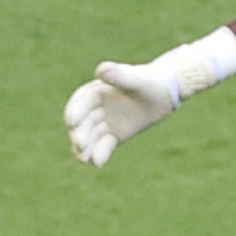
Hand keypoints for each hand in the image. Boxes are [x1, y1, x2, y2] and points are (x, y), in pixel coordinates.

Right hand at [64, 60, 180, 166]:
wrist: (165, 93)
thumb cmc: (150, 81)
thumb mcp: (137, 78)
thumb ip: (120, 75)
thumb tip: (101, 70)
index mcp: (97, 90)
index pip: (81, 102)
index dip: (75, 111)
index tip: (71, 122)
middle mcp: (97, 107)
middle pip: (83, 122)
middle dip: (79, 133)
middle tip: (80, 144)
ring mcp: (105, 122)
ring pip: (91, 136)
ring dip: (85, 148)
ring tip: (83, 159)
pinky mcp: (114, 136)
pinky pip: (104, 146)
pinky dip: (100, 154)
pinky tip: (98, 164)